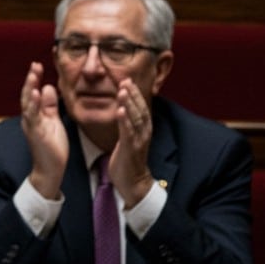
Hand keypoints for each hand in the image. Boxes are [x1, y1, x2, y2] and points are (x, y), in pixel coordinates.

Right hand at [19, 62, 66, 198]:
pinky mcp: (35, 133)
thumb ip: (49, 105)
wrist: (51, 169)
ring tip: (33, 75)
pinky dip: (33, 105)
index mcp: (34, 115)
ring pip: (27, 104)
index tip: (37, 65)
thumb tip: (47, 87)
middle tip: (34, 65)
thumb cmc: (52, 147)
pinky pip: (33, 117)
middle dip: (30, 79)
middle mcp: (30, 118)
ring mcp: (31, 125)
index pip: (32, 93)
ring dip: (29, 88)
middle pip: (27, 95)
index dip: (34, 79)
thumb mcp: (53, 121)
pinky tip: (35, 94)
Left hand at [108, 79, 155, 205]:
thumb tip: (121, 110)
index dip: (135, 93)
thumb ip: (127, 124)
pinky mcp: (131, 150)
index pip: (141, 107)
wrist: (133, 183)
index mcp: (143, 130)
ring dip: (129, 104)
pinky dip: (125, 121)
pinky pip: (128, 134)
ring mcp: (139, 141)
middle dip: (133, 94)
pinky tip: (120, 111)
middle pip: (140, 110)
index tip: (127, 79)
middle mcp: (144, 133)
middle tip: (126, 79)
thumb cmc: (128, 160)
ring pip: (135, 119)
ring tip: (123, 90)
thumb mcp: (128, 138)